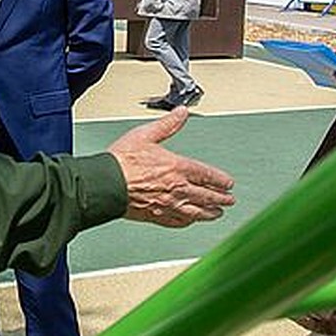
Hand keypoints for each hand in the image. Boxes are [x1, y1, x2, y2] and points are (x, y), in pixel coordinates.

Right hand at [109, 109, 234, 226]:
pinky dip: (188, 222)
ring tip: (217, 214)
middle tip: (229, 200)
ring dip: (209, 213)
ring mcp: (168, 205)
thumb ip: (167, 125)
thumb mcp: (146, 135)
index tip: (228, 183)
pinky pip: (178, 222)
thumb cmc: (122, 161)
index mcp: (177, 168)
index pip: (206, 175)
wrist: (106, 184)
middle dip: (220, 199)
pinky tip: (191, 221)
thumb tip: (181, 113)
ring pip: (196, 212)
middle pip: (206, 196)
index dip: (220, 180)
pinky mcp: (156, 216)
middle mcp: (177, 189)